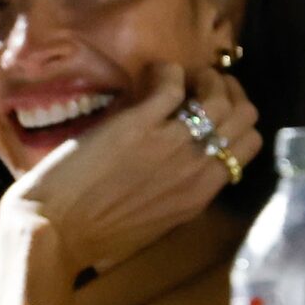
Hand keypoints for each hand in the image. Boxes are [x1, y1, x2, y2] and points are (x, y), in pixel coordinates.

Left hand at [0, 63, 259, 290]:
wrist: (54, 232)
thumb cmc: (94, 233)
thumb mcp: (157, 218)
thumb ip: (180, 187)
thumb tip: (185, 151)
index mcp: (201, 192)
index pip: (250, 143)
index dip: (237, 117)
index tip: (214, 107)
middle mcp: (196, 168)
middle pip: (246, 115)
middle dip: (229, 91)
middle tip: (203, 86)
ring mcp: (171, 145)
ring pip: (220, 97)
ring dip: (206, 78)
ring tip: (183, 79)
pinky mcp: (138, 124)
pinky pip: (173, 82)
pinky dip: (167, 71)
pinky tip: (152, 75)